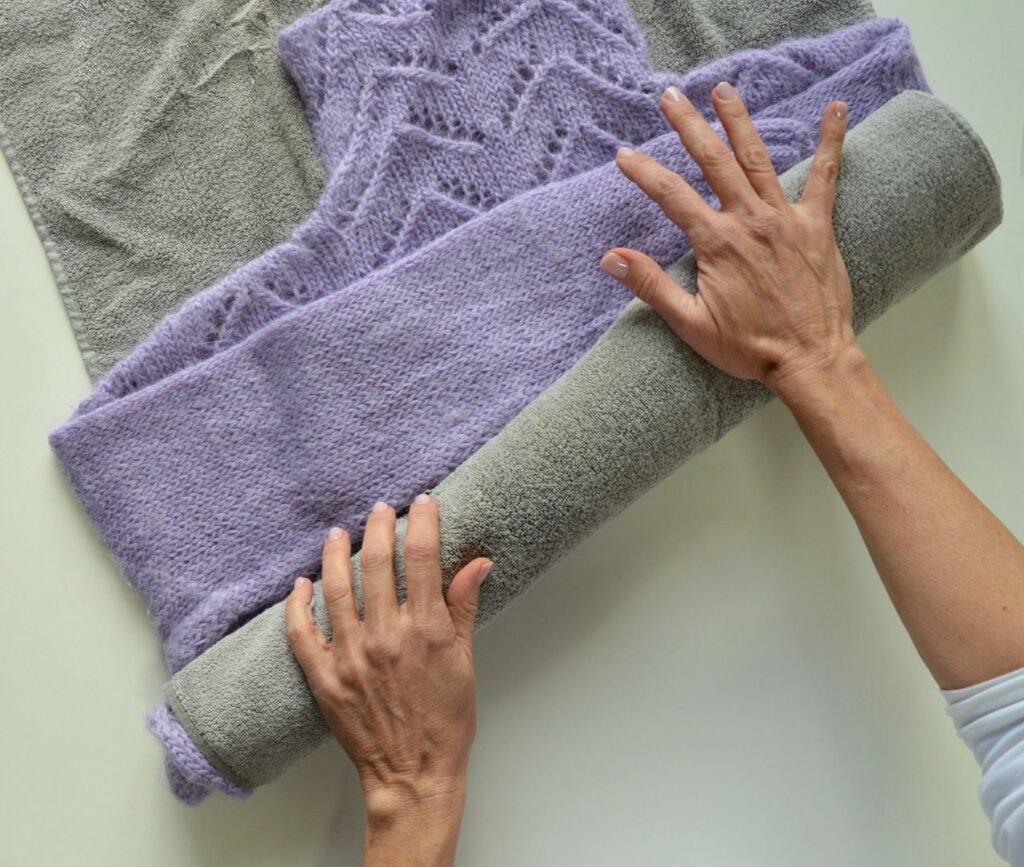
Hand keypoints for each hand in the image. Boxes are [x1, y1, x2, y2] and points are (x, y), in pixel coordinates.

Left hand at [286, 494, 491, 865]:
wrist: (414, 775)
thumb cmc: (446, 721)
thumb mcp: (465, 661)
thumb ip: (463, 607)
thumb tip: (478, 562)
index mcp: (424, 629)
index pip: (421, 557)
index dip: (422, 522)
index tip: (422, 503)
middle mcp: (384, 636)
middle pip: (375, 562)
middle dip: (378, 526)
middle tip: (380, 509)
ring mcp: (349, 656)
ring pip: (335, 588)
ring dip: (335, 554)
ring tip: (337, 534)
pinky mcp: (324, 678)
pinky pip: (302, 632)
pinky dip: (298, 604)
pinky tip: (301, 583)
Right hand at [601, 82, 858, 400]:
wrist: (810, 359)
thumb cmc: (750, 348)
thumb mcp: (691, 324)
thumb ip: (651, 286)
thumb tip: (611, 258)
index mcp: (718, 243)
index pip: (672, 196)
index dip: (644, 172)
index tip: (624, 154)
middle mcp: (750, 221)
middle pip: (714, 160)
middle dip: (689, 125)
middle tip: (671, 96)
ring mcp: (785, 218)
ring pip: (757, 157)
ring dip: (738, 120)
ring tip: (724, 90)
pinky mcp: (817, 225)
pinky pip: (826, 175)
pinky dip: (831, 140)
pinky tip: (836, 108)